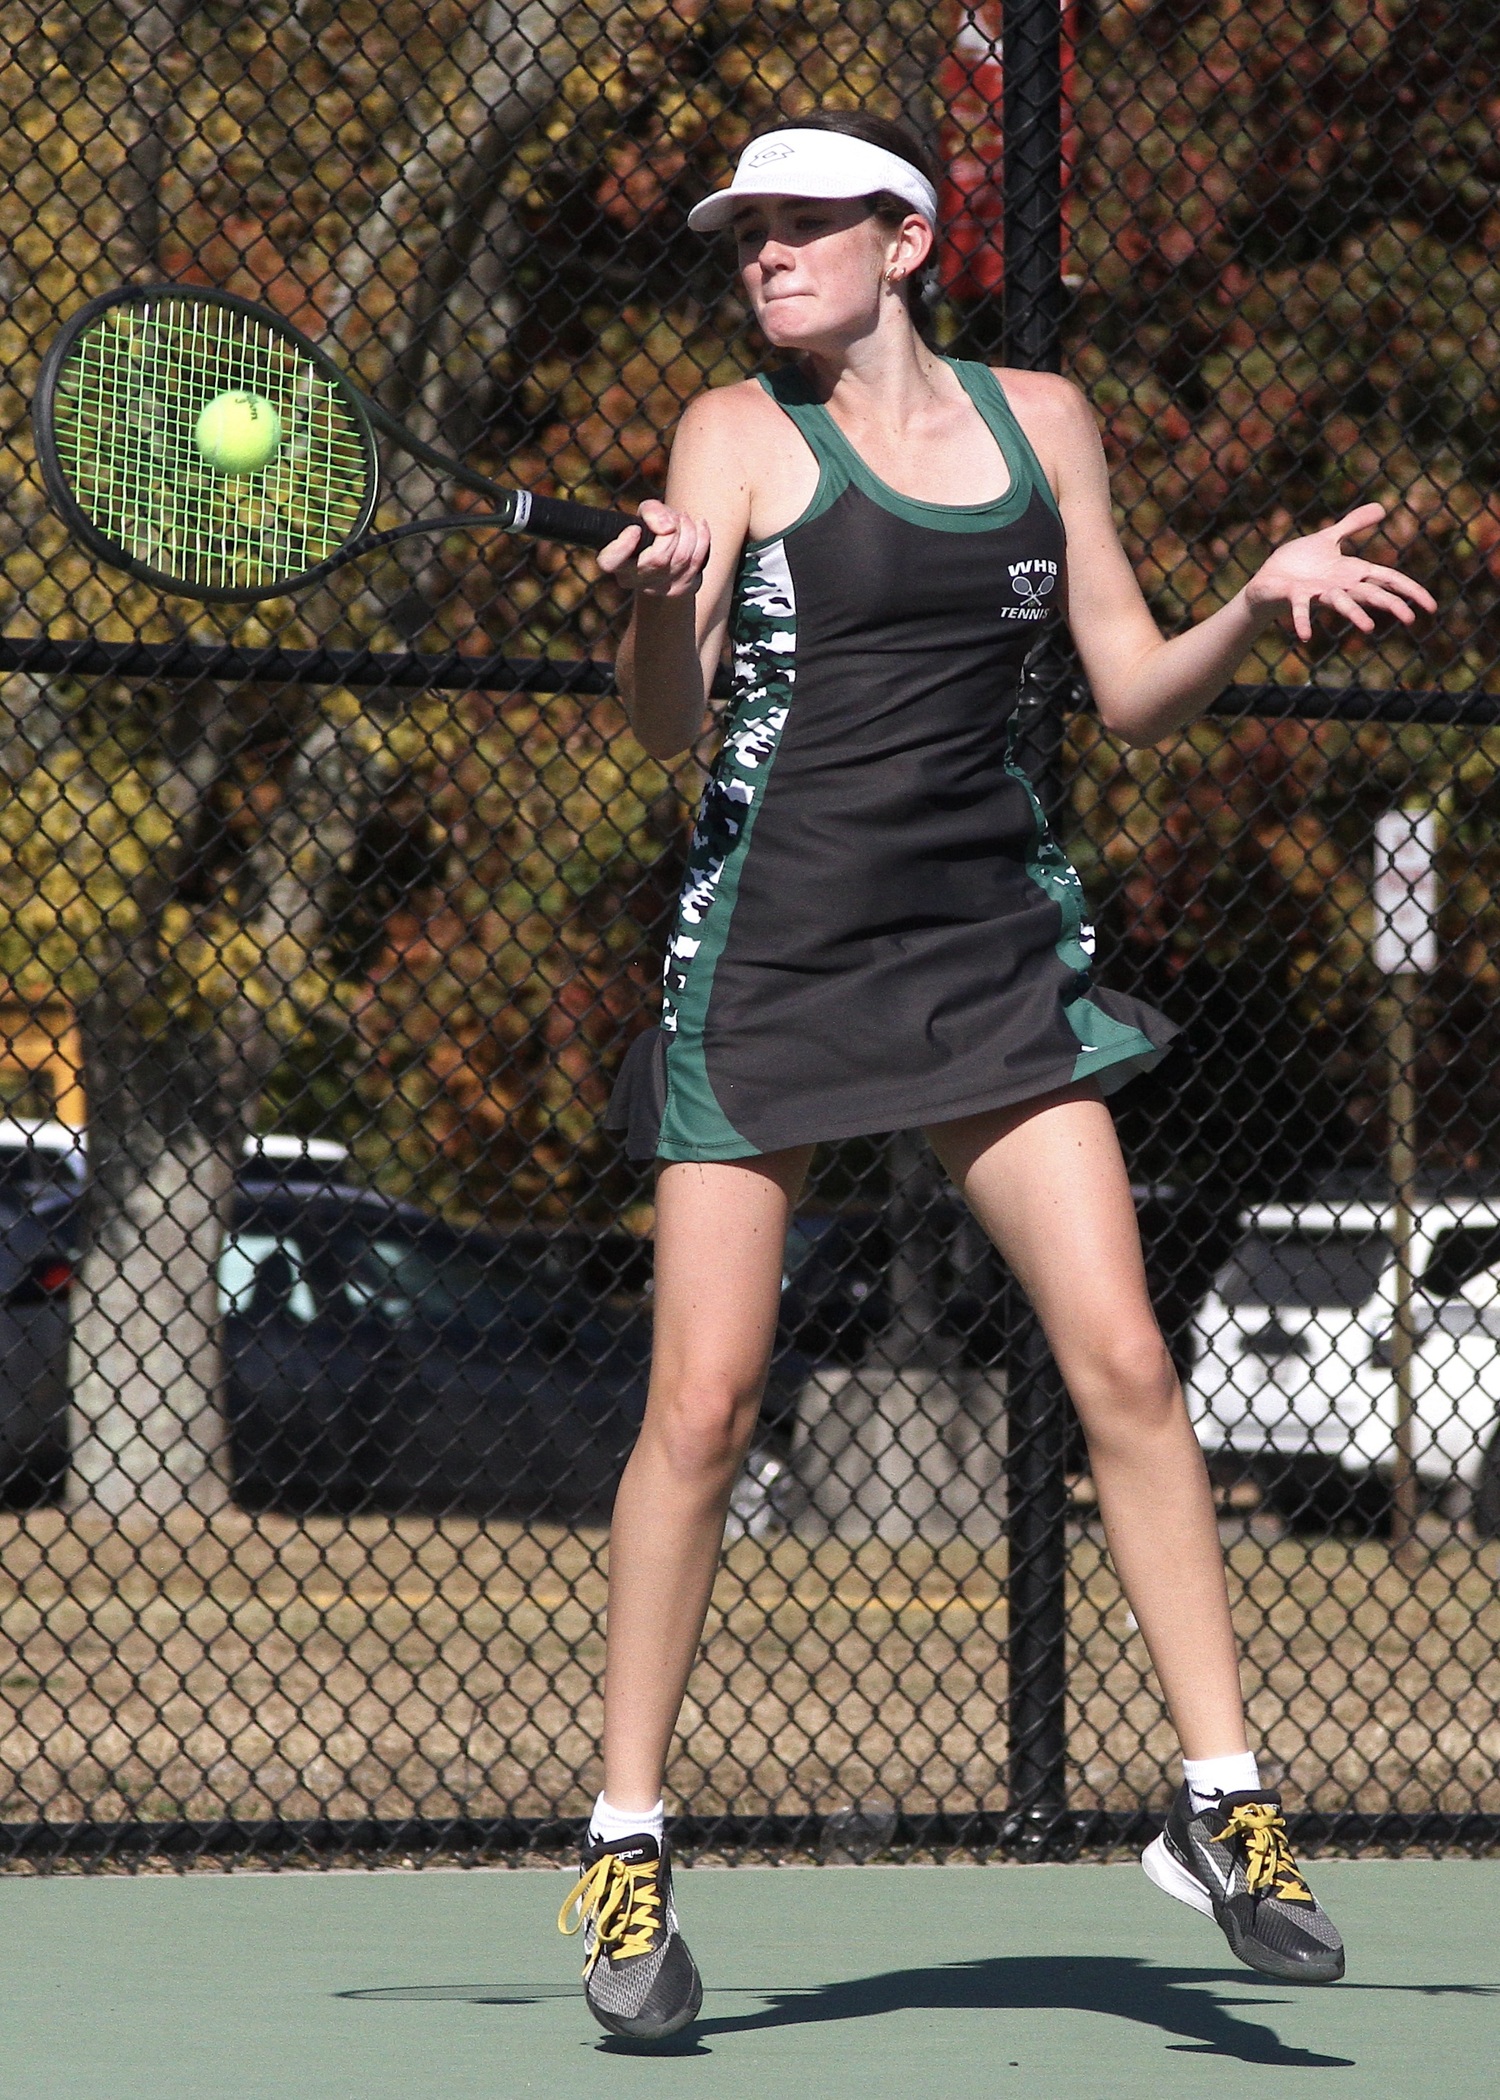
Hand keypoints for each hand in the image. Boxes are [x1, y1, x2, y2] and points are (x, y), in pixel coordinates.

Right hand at [597, 498, 709, 597]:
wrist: (667, 554)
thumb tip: (668, 526)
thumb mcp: (643, 515)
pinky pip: (697, 561)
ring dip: (688, 530)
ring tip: (684, 518)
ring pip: (681, 558)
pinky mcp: (682, 588)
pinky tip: (699, 525)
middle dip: (672, 530)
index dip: (622, 546)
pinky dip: (702, 537)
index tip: (634, 529)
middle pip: (657, 559)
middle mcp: (635, 579)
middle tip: (673, 517)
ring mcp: (659, 588)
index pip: (610, 561)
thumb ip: (650, 512)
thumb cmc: (649, 532)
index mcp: (617, 562)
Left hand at [1244, 502, 1436, 642]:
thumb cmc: (1299, 563)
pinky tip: (1306, 636)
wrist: (1268, 577)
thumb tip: (1383, 508)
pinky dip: (1303, 621)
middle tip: (1411, 619)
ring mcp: (1318, 593)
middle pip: (1371, 594)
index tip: (1431, 607)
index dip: (1409, 591)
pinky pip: (1301, 609)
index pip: (1388, 580)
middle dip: (1391, 604)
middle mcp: (1338, 586)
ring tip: (1370, 628)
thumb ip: (1354, 525)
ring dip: (1355, 615)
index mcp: (1350, 573)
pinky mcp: (1295, 595)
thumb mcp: (1329, 537)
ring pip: (1341, 603)